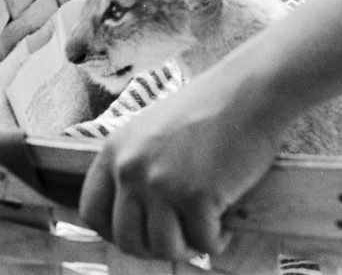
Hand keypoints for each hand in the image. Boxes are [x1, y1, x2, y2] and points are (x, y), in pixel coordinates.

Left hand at [79, 73, 280, 260]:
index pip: (92, 212)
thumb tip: (133, 214)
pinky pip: (203, 244)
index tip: (139, 234)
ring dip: (187, 247)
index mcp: (114, 151)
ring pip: (164, 248)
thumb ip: (134, 165)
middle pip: (127, 239)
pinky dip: (217, 241)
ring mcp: (162, 184)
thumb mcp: (150, 130)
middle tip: (179, 238)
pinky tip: (225, 225)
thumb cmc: (207, 108)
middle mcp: (131, 169)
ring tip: (203, 230)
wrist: (249, 93)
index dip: (114, 232)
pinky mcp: (197, 198)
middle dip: (154, 247)